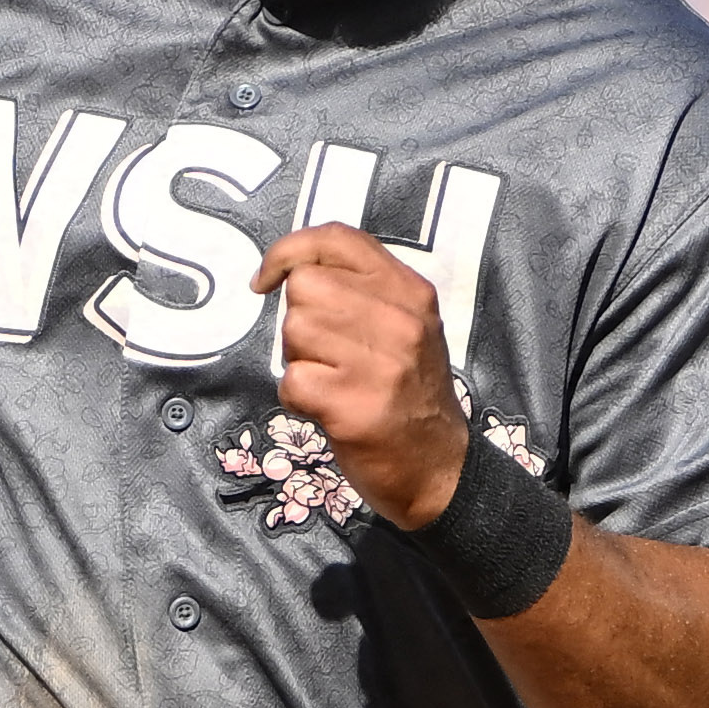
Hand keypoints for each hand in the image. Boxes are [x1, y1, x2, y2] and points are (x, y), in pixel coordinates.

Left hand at [256, 224, 467, 526]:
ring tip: (331, 381)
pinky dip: (297, 399)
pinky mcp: (354, 406)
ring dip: (299, 360)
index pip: (337, 239)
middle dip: (299, 319)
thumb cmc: (410, 395)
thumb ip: (362, 291)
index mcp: (409, 291)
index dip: (289, 251)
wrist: (440, 468)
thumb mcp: (406, 326)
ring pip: (295, 330)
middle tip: (325, 355)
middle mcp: (399, 320)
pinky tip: (326, 409)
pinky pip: (292, 380)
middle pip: (306, 286)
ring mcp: (379, 363)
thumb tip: (294, 270)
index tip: (268, 280)